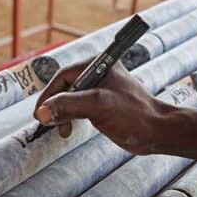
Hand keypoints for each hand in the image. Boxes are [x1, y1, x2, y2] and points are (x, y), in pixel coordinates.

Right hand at [33, 61, 171, 153]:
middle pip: (65, 87)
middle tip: (48, 123)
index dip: (49, 94)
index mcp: (98, 65)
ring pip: (70, 99)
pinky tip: (70, 128)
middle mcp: (98, 74)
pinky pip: (78, 108)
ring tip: (63, 130)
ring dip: (62, 114)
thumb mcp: (99, 106)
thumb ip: (69, 106)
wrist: (157, 131)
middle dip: (55, 106)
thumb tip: (42, 112)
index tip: (39, 112)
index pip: (63, 76)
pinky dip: (70, 118)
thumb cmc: (135, 114)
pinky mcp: (103, 104)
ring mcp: (100, 89)